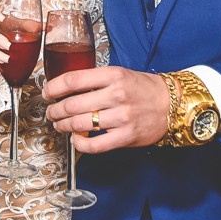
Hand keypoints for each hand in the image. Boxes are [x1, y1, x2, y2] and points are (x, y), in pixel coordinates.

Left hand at [44, 66, 169, 152]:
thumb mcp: (120, 74)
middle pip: (72, 104)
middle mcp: (116, 95)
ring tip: (60, 125)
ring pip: (80, 124)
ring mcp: (122, 117)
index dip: (53, 88)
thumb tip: (65, 88)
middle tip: (51, 113)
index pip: (73, 80)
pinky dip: (79, 144)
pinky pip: (95, 145)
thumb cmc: (143, 89)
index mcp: (113, 75)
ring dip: (63, 126)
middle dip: (55, 111)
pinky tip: (76, 140)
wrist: (173, 104)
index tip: (47, 93)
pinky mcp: (126, 136)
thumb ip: (95, 80)